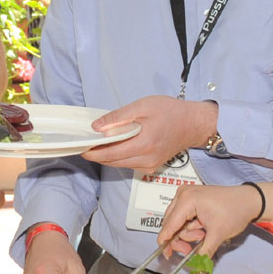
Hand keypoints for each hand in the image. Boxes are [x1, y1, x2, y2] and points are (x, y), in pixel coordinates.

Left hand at [83, 96, 215, 170]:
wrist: (192, 123)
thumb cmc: (170, 111)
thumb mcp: (142, 106)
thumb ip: (118, 117)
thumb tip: (97, 127)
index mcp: (143, 144)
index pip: (110, 154)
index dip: (93, 152)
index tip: (80, 147)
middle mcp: (146, 159)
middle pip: (113, 162)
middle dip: (97, 155)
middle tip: (84, 144)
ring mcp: (150, 165)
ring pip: (120, 165)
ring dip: (107, 156)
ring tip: (96, 144)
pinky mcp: (152, 166)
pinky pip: (129, 164)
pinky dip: (118, 157)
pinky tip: (114, 146)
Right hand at [157, 184, 260, 257]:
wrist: (248, 200)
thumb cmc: (235, 210)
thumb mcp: (218, 234)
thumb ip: (203, 251)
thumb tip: (195, 266)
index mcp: (187, 199)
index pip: (169, 224)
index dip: (166, 241)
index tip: (166, 254)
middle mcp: (183, 194)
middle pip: (170, 223)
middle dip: (181, 239)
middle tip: (190, 249)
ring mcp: (186, 195)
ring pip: (176, 221)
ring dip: (187, 233)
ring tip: (203, 235)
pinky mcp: (191, 198)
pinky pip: (183, 217)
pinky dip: (190, 227)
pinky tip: (202, 229)